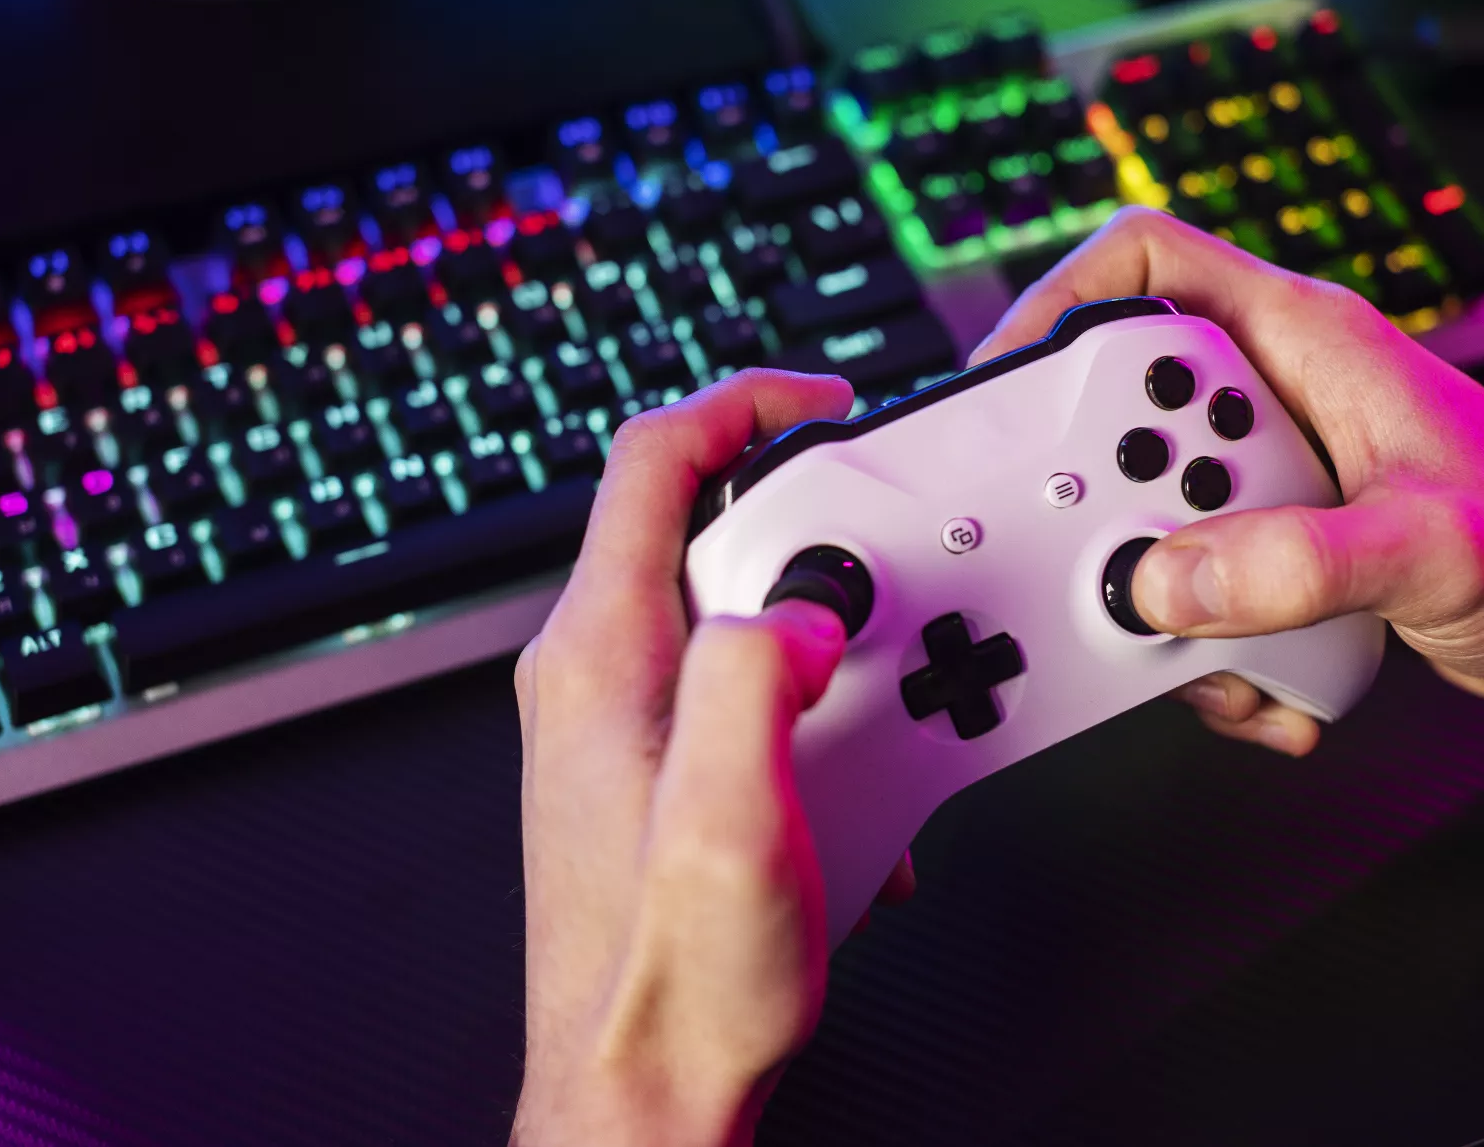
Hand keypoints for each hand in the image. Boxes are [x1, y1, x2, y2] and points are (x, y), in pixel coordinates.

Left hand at [512, 370, 914, 1146]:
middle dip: (814, 536)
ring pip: (734, 610)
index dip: (744, 405)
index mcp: (600, 656)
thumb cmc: (678, 983)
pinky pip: (739, 686)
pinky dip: (812, 709)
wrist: (644, 1091)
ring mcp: (617, 719)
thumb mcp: (734, 822)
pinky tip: (853, 789)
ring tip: (885, 708)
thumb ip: (758, 680)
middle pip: (706, 527)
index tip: (822, 404)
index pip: (653, 459)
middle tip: (889, 579)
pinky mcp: (650, 765)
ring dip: (828, 639)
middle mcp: (594, 674)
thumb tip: (802, 605)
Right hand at [972, 207, 1483, 763]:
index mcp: (1305, 340)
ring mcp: (1269, 473)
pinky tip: (1266, 682)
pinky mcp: (1271, 543)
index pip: (1147, 262)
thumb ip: (1295, 563)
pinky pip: (1187, 585)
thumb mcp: (1429, 549)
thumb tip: (1165, 578)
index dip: (1058, 301)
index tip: (1006, 380)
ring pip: (1143, 517)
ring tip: (1225, 652)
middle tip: (1116, 558)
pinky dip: (1203, 650)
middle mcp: (1273, 396)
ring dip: (1159, 603)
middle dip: (1105, 503)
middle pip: (1118, 412)